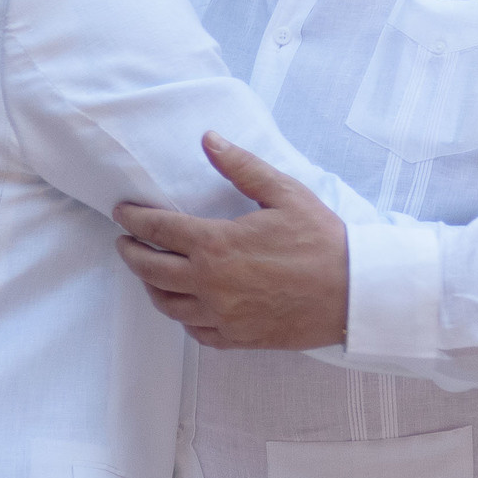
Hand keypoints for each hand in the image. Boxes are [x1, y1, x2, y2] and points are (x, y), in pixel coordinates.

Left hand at [113, 134, 349, 348]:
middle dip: (131, 253)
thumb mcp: (285, 193)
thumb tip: (209, 139)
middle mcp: (210, 284)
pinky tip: (187, 306)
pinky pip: (195, 332)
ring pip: (167, 304)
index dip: (134, 219)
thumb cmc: (322, 241)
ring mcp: (222, 315)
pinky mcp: (238, 338)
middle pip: (150, 270)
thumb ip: (242, 166)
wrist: (354, 293)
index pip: (158, 230)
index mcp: (217, 245)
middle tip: (126, 242)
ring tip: (150, 273)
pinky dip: (183, 316)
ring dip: (151, 286)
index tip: (122, 212)